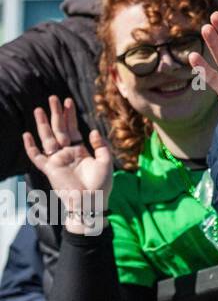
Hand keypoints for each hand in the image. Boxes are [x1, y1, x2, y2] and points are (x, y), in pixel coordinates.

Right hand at [23, 96, 113, 234]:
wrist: (92, 202)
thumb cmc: (102, 185)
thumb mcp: (106, 161)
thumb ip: (101, 146)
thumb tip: (92, 131)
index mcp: (80, 151)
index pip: (73, 129)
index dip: (70, 115)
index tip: (68, 101)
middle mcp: (67, 153)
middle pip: (59, 129)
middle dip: (56, 113)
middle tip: (53, 98)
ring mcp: (57, 161)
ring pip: (48, 138)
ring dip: (43, 124)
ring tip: (39, 109)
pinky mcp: (50, 170)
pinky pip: (37, 157)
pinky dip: (31, 147)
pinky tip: (27, 135)